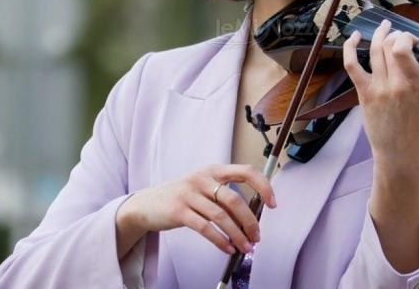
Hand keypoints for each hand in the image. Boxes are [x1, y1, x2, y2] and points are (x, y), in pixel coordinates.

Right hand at [115, 164, 275, 257]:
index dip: (263, 186)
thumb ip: (223, 197)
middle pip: (234, 200)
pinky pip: (205, 228)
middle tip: (257, 237)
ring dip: (237, 235)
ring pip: (221, 216)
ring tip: (246, 248)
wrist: (146, 204)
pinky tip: (228, 248)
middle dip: (250, 221)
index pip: (245, 171)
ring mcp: (189, 194)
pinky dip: (220, 240)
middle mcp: (202, 179)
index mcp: (213, 170)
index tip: (272, 203)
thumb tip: (251, 218)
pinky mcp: (179, 211)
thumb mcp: (203, 188)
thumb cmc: (181, 197)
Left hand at [342, 19, 418, 161]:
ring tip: (384, 26)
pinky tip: (355, 36)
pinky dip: (350, 48)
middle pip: (388, 45)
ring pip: (373, 51)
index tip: (413, 41)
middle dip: (395, 35)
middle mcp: (395, 84)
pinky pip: (352, 65)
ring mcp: (377, 88)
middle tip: (400, 35)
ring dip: (378, 34)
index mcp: (416, 83)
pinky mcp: (364, 93)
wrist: (399, 150)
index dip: (406, 36)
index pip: (402, 47)